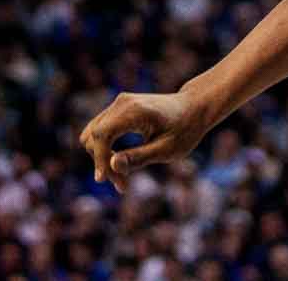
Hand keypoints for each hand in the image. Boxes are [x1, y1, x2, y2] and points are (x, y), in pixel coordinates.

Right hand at [78, 88, 217, 192]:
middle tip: (122, 185)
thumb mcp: (167, 149)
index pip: (102, 134)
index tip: (104, 180)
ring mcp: (119, 103)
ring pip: (93, 134)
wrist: (194, 108)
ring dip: (101, 157)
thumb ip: (139, 157)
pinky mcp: (119, 109)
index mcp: (134, 111)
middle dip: (102, 162)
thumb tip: (111, 165)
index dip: (99, 159)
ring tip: (122, 178)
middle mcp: (122, 103)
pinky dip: (105, 149)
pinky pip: (101, 131)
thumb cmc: (185, 129)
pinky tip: (121, 163)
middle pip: (94, 135)